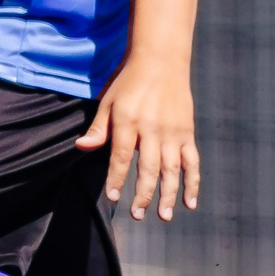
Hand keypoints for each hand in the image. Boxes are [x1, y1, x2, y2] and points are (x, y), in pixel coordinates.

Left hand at [77, 53, 200, 221]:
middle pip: (148, 168)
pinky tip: (190, 202)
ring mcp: (173, 132)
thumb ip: (98, 128)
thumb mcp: (108, 101)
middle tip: (137, 214)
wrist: (161, 59)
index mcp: (129, 121)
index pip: (121, 157)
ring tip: (163, 216)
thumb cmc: (128, 82)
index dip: (116, 178)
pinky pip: (192, 161)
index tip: (113, 197)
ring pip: (172, 169)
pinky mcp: (187, 133)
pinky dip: (193, 182)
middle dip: (142, 194)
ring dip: (169, 194)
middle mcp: (152, 129)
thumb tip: (81, 148)